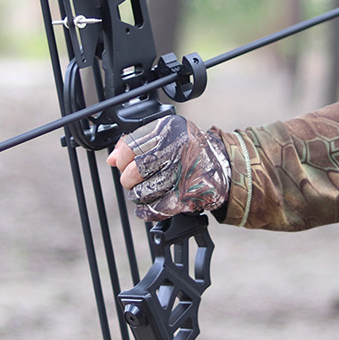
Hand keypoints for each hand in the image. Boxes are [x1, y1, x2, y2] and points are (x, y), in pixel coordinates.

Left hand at [107, 115, 230, 221]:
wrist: (226, 167)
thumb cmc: (192, 151)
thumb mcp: (169, 135)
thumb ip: (138, 142)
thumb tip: (112, 159)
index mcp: (171, 129)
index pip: (132, 145)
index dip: (121, 158)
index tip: (122, 163)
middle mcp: (178, 149)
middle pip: (135, 170)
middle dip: (129, 179)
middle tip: (133, 180)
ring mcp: (183, 174)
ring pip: (143, 191)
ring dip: (139, 196)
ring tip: (145, 191)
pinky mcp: (187, 196)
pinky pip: (156, 208)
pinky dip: (147, 211)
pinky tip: (148, 206)